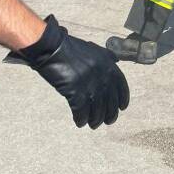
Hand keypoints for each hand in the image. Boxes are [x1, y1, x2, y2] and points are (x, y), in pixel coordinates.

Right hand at [8, 15, 129, 128]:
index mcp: (108, 65)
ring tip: (92, 124)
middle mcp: (102, 75)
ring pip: (97, 109)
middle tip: (107, 121)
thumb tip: (115, 61)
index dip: (122, 99)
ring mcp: (89, 84)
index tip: (121, 108)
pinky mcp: (75, 92)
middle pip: (110, 101)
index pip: (121, 86)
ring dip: (95, 119)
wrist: (52, 48)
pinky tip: (79, 122)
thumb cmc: (70, 49)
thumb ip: (106, 56)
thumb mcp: (94, 49)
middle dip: (109, 114)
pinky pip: (81, 111)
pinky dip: (81, 119)